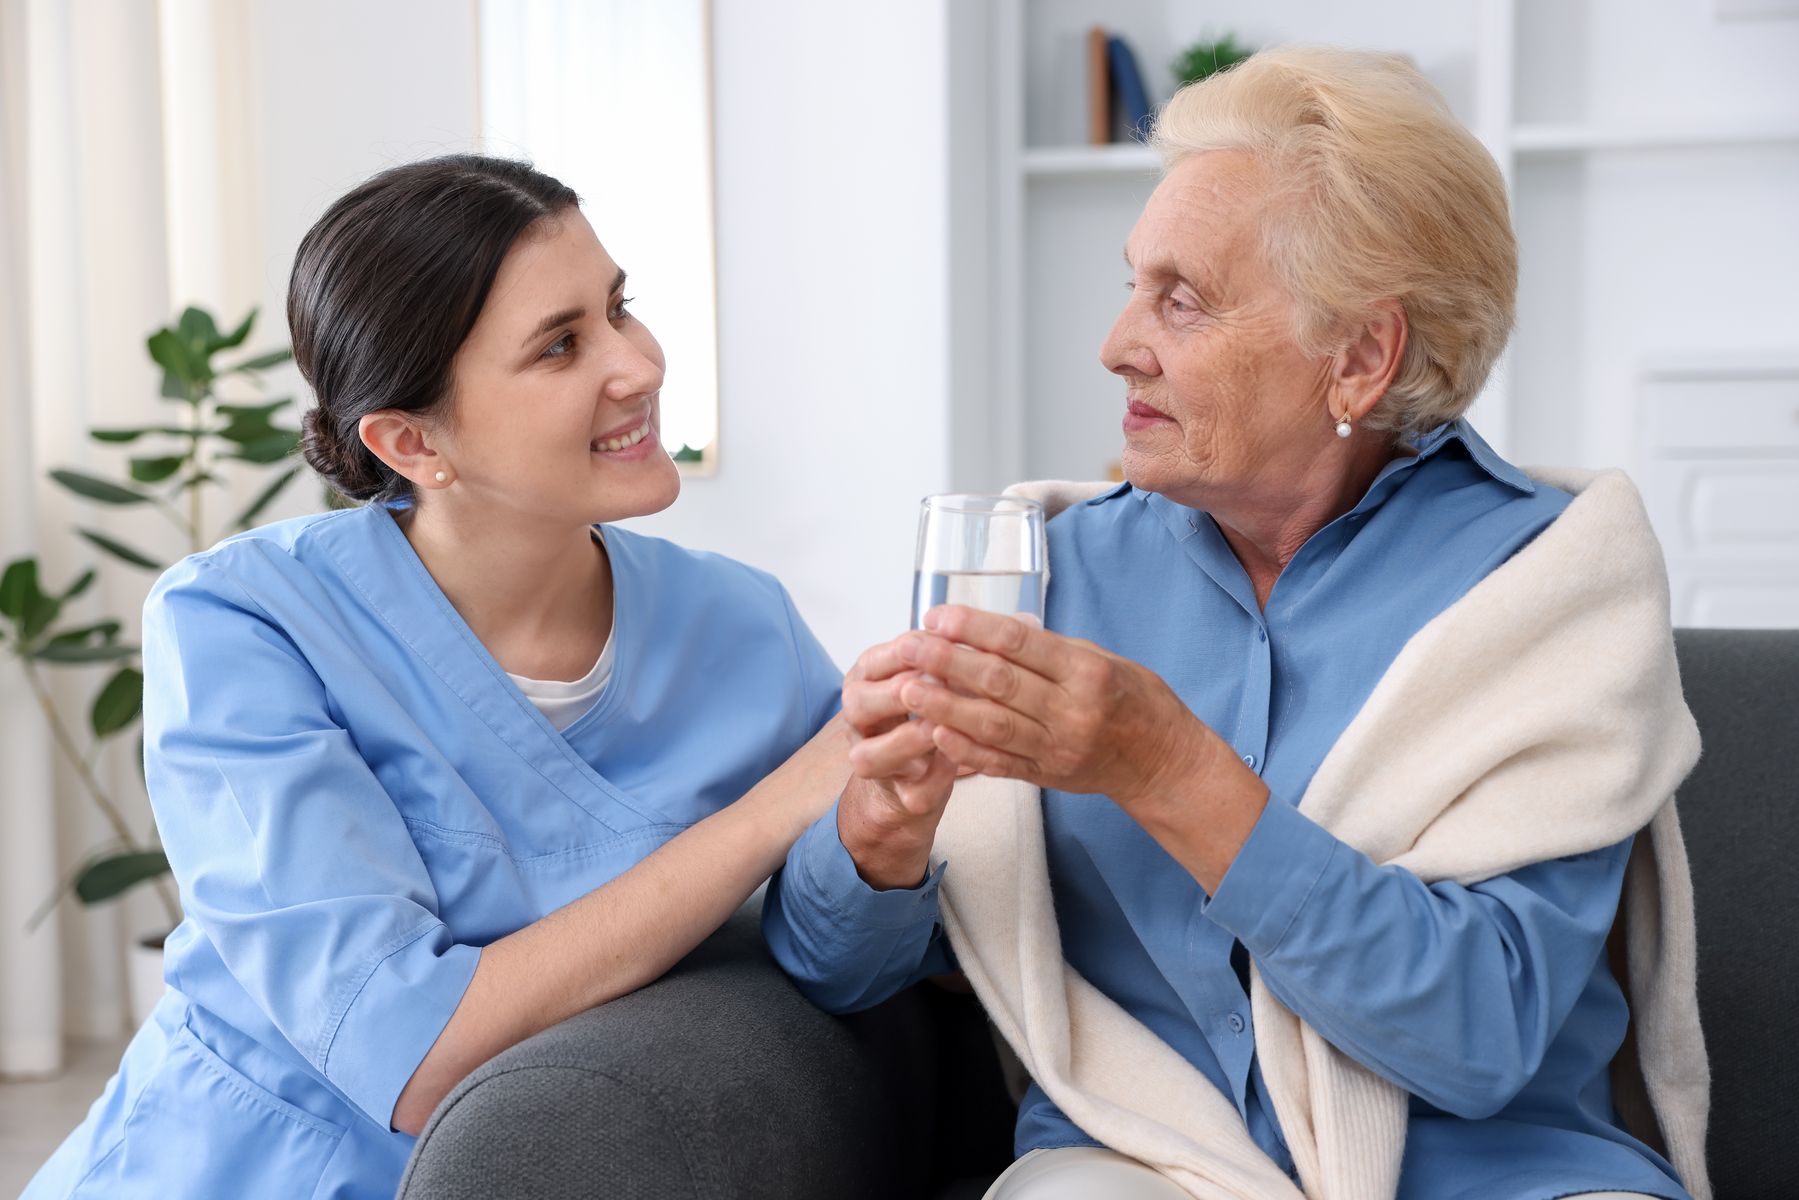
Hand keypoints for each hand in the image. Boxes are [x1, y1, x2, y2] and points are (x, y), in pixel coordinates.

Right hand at [835, 634, 961, 889]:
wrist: (916, 765)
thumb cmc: (936, 703)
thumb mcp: (946, 668)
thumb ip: (972, 646)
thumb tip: (1026, 620)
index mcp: (868, 677)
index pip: (874, 660)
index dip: (905, 652)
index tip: (938, 641)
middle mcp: (861, 717)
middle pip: (859, 703)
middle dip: (896, 692)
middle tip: (932, 683)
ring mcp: (872, 757)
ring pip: (870, 755)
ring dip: (906, 741)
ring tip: (937, 729)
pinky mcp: (897, 794)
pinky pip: (907, 791)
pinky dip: (930, 781)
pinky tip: (954, 767)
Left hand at [893, 606, 1206, 801]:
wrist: (1162, 762)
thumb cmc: (1135, 701)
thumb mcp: (1104, 659)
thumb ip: (1051, 649)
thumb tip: (996, 628)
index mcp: (1088, 672)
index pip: (1022, 643)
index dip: (975, 628)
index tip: (939, 616)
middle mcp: (1072, 711)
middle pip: (1000, 683)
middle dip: (949, 663)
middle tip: (911, 647)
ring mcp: (1057, 748)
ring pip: (993, 725)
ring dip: (946, 707)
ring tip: (909, 690)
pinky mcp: (1046, 775)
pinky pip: (999, 763)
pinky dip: (965, 749)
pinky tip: (935, 733)